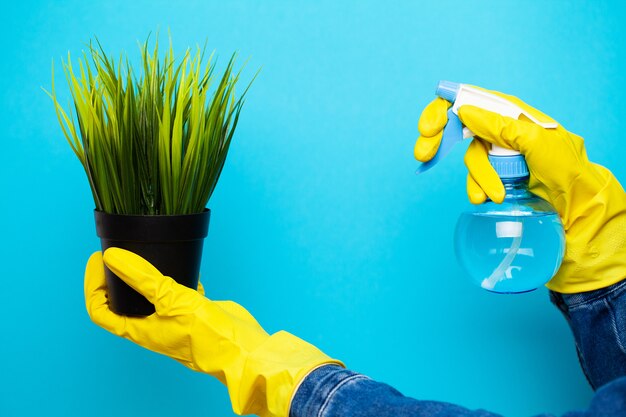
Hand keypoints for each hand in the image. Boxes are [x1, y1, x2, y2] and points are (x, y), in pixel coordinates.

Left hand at [85, 248, 341, 416]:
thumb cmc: (205, 333)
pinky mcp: (193, 310)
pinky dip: (174, 275)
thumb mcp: (170, 299)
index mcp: (139, 330)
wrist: (241, 348)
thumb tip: (113, 257)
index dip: (93, 285)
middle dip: (116, 277)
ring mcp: (173, 318)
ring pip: (150, 295)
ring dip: (144, 275)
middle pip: (122, 301)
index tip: (98, 258)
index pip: (101, 310)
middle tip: (118, 251)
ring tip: (144, 252)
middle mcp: (152, 325)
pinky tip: (182, 262)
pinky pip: (176, 291)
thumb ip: (142, 277)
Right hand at [414, 88, 625, 292]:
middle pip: (460, 126)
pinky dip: (477, 188)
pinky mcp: (498, 176)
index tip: (429, 129)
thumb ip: (500, 126)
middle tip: (423, 154)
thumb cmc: (567, 171)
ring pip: (470, 159)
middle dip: (439, 140)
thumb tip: (464, 111)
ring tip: (492, 195)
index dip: (443, 110)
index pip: (470, 99)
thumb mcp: (536, 143)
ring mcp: (499, 154)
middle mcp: (503, 130)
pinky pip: (475, 179)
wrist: (578, 210)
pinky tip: (486, 198)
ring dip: (476, 177)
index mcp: (512, 113)